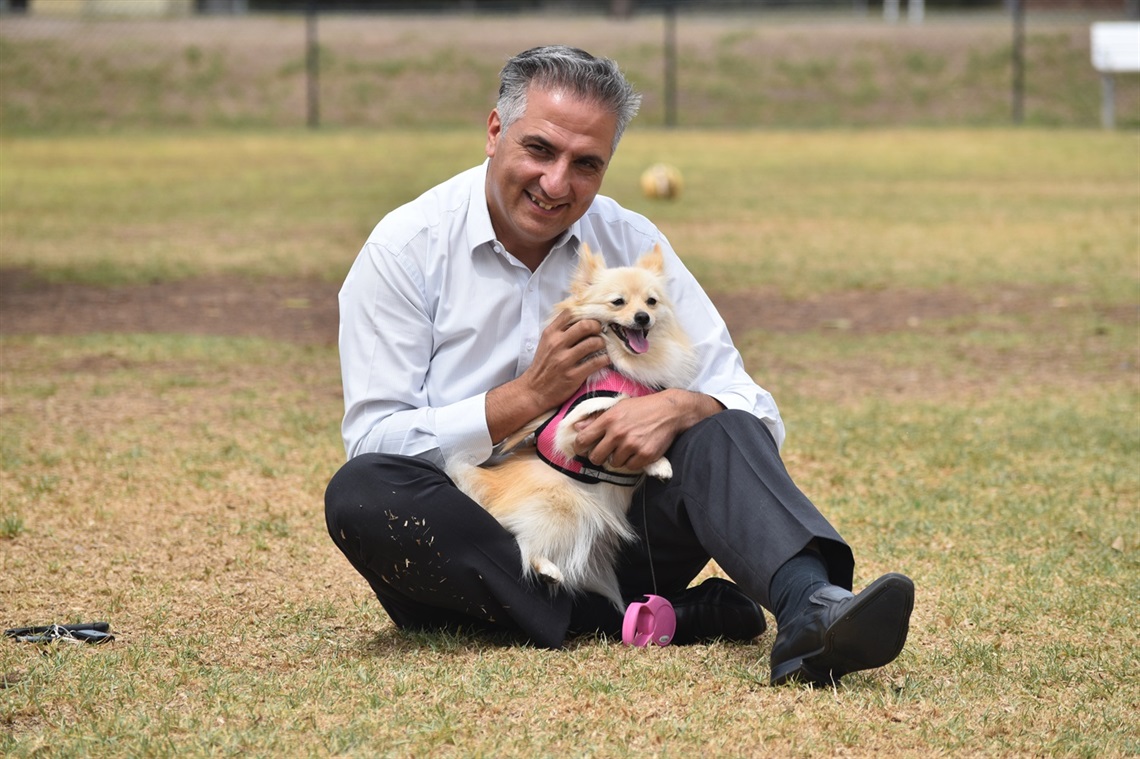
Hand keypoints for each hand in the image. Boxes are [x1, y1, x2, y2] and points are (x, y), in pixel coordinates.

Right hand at [523, 310, 610, 406]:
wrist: (534, 390)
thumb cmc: (543, 365)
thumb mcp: (546, 343)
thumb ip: (560, 331)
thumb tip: (580, 318)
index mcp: (550, 334)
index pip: (570, 313)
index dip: (584, 312)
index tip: (591, 317)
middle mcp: (557, 344)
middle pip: (585, 325)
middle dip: (597, 326)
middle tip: (600, 330)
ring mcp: (565, 360)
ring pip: (593, 343)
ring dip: (602, 343)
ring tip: (602, 345)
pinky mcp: (573, 375)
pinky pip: (596, 362)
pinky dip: (604, 359)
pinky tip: (605, 359)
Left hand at [572, 390, 720, 471]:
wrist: (670, 411)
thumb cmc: (643, 408)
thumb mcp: (618, 407)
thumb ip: (596, 419)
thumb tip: (577, 427)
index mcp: (608, 419)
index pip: (583, 440)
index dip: (579, 448)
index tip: (582, 450)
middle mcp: (618, 433)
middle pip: (595, 457)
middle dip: (598, 457)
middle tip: (605, 453)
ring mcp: (631, 445)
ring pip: (614, 463)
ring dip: (618, 458)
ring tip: (626, 448)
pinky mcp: (644, 455)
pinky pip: (630, 467)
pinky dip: (632, 462)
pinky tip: (637, 451)